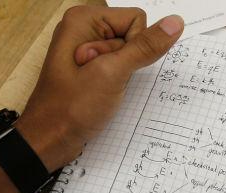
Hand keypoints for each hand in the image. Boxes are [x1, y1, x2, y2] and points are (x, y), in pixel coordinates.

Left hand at [15, 6, 183, 170]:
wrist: (50, 139)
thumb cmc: (70, 108)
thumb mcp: (112, 74)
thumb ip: (145, 47)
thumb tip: (174, 23)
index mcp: (84, 19)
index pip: (136, 19)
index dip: (134, 47)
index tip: (109, 67)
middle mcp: (84, 29)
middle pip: (133, 35)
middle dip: (125, 62)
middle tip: (99, 80)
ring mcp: (87, 48)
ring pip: (128, 54)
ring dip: (121, 75)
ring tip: (97, 88)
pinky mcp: (91, 67)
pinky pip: (119, 67)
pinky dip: (117, 82)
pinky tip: (101, 93)